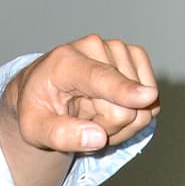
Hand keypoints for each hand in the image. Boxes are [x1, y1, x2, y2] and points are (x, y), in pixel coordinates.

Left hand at [10, 35, 158, 152]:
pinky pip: (151, 103)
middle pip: (124, 106)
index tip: (146, 97)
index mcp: (65, 61)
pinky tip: (111, 110)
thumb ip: (60, 135)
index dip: (123, 90)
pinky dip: (134, 116)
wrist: (43, 87)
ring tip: (94, 117)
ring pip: (142, 107)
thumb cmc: (36, 108)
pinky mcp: (136, 58)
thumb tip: (98, 138)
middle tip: (82, 125)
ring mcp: (120, 50)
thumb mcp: (33, 129)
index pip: (99, 78)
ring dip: (120, 125)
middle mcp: (96, 47)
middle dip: (106, 128)